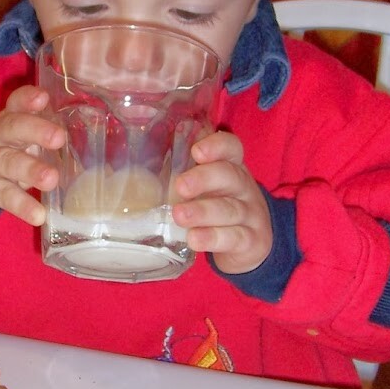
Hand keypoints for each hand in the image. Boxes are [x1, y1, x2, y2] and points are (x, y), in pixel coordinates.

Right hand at [0, 86, 64, 225]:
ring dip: (31, 170)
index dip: (28, 99)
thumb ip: (39, 130)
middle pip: (12, 128)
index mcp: (7, 120)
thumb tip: (84, 136)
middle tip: (59, 138)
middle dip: (36, 131)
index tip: (43, 97)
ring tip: (52, 179)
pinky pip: (6, 197)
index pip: (16, 103)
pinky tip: (39, 215)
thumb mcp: (13, 135)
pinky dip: (23, 207)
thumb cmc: (0, 150)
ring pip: (10, 163)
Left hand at [172, 130, 272, 274]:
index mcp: (231, 167)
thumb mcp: (206, 187)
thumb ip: (181, 175)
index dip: (217, 146)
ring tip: (179, 215)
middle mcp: (243, 187)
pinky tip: (194, 239)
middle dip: (203, 178)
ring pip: (229, 209)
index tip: (196, 151)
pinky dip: (212, 238)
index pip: (231, 148)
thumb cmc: (217, 205)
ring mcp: (250, 214)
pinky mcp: (250, 240)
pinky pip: (233, 237)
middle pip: (229, 175)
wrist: (252, 242)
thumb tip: (137, 165)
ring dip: (202, 211)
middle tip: (180, 186)